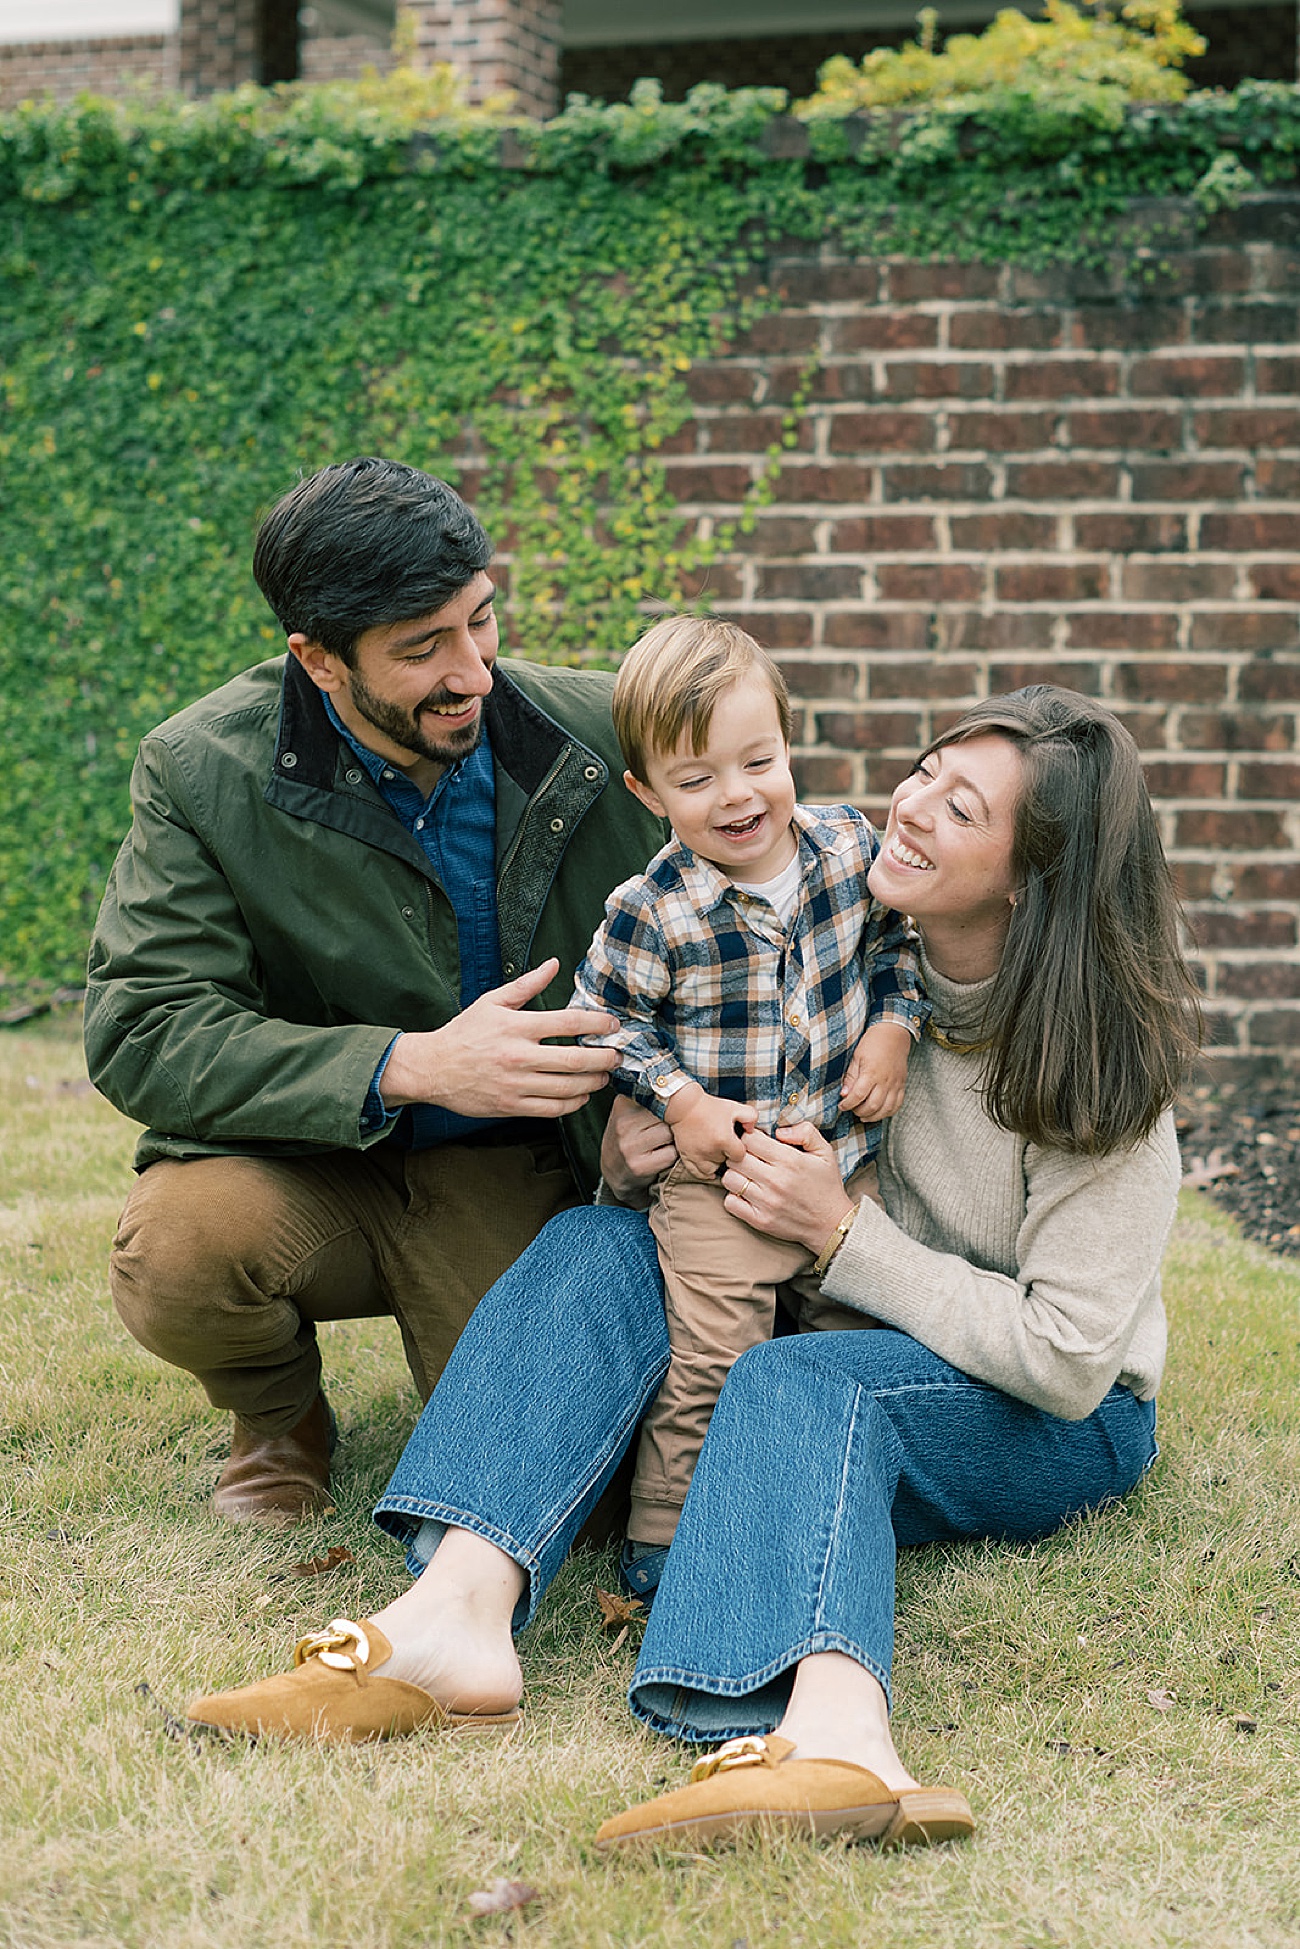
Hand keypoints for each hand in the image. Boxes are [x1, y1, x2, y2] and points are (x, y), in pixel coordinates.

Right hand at [380, 959, 618, 1118]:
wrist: (433, 1068)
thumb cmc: (464, 1033)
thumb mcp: (492, 1002)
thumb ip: (526, 984)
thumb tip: (554, 964)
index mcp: (517, 1027)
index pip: (568, 1023)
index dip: (598, 1023)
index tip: (613, 1025)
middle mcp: (518, 1056)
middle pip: (575, 1060)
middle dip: (604, 1057)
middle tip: (617, 1055)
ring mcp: (516, 1084)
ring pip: (567, 1088)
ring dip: (593, 1082)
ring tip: (604, 1075)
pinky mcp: (511, 1106)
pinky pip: (552, 1109)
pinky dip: (573, 1104)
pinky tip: (582, 1095)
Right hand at [600, 1095, 677, 1208]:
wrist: (614, 1169)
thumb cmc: (631, 1135)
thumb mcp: (632, 1110)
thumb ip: (651, 1096)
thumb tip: (685, 1085)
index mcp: (624, 1103)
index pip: (659, 1093)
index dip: (670, 1101)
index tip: (672, 1104)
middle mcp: (624, 1123)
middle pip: (668, 1114)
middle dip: (673, 1121)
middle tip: (664, 1128)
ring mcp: (629, 1145)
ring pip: (671, 1134)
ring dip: (674, 1139)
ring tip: (662, 1142)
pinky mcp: (638, 1166)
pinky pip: (671, 1154)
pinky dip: (672, 1156)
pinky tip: (660, 1156)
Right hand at [664, 1083, 756, 1180]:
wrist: (684, 1105)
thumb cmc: (709, 1106)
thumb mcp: (734, 1107)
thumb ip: (750, 1116)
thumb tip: (752, 1130)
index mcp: (724, 1140)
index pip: (740, 1156)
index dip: (740, 1150)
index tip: (736, 1143)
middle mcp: (711, 1151)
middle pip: (725, 1163)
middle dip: (727, 1156)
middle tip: (726, 1147)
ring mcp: (697, 1156)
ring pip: (712, 1171)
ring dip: (716, 1164)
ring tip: (717, 1156)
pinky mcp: (686, 1156)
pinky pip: (696, 1173)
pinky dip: (703, 1173)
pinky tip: (708, 1168)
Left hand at [720, 1122, 854, 1252]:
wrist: (831, 1224)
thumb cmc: (826, 1185)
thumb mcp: (825, 1153)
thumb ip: (806, 1132)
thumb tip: (778, 1131)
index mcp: (789, 1161)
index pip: (750, 1139)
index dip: (749, 1136)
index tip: (755, 1141)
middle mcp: (775, 1181)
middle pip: (735, 1157)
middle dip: (739, 1153)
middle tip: (748, 1157)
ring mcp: (766, 1203)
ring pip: (729, 1179)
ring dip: (735, 1174)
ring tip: (747, 1175)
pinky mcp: (760, 1220)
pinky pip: (730, 1203)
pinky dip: (734, 1197)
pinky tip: (747, 1193)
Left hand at [840, 1020, 912, 1121]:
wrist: (893, 1034)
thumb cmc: (873, 1043)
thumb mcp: (857, 1057)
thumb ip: (851, 1077)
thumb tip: (844, 1094)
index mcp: (872, 1073)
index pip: (858, 1096)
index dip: (848, 1104)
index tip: (841, 1106)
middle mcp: (885, 1081)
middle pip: (872, 1106)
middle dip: (859, 1112)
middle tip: (851, 1109)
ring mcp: (895, 1084)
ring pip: (886, 1109)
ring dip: (873, 1116)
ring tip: (863, 1115)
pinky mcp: (902, 1085)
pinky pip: (897, 1105)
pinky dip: (887, 1112)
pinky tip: (878, 1112)